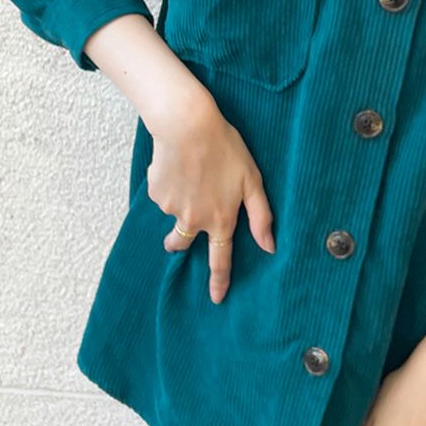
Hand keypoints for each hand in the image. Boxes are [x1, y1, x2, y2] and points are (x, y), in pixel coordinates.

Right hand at [145, 84, 274, 302]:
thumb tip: (269, 247)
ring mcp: (171, 209)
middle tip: (184, 221)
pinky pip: (164, 195)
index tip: (216, 299)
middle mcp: (194, 221)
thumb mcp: (252, 180)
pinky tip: (178, 164)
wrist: (188, 126)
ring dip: (180, 202)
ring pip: (174, 213)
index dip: (219, 281)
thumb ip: (261, 217)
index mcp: (220, 219)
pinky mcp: (156, 194)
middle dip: (180, 243)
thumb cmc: (226, 149)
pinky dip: (170, 184)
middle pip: (183, 244)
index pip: (220, 260)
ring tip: (190, 174)